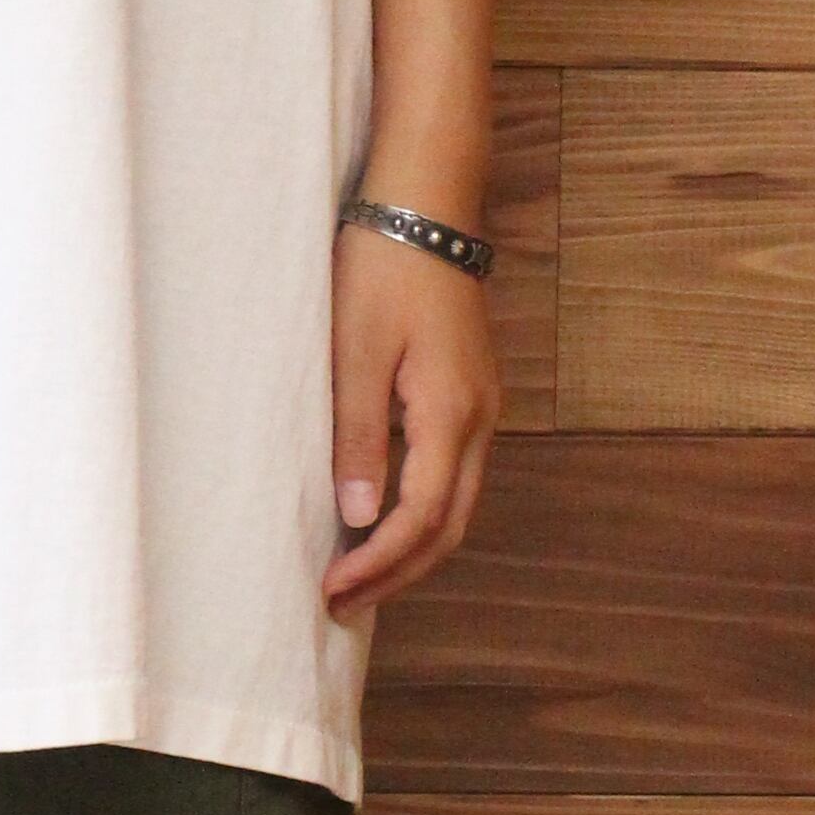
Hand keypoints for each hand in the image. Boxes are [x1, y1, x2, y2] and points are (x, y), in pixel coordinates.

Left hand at [324, 227, 499, 610]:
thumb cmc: (381, 270)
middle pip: (449, 527)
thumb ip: (358, 437)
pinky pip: (452, 475)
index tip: (333, 590)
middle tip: (342, 606)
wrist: (424, 208)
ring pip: (456, 506)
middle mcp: (479, 420)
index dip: (378, 562)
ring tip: (358, 578)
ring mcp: (481, 408)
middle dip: (398, 574)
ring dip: (411, 549)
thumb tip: (358, 517)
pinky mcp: (469, 395)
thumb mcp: (355, 352)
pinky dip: (420, 514)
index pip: (421, 517)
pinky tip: (380, 521)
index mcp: (451, 413)